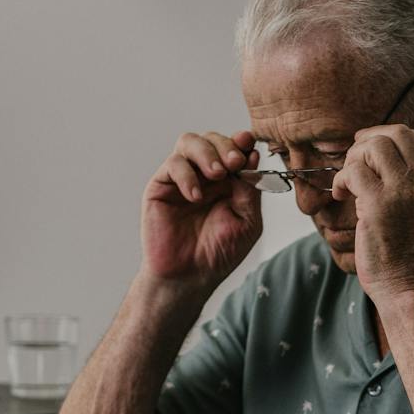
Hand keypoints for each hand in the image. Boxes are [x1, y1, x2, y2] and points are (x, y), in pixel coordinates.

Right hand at [141, 130, 263, 291]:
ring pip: (190, 142)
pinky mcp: (162, 185)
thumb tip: (251, 156)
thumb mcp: (248, 222)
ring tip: (217, 174)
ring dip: (206, 152)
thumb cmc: (219, 253)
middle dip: (226, 145)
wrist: (190, 275)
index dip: (242, 141)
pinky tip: (195, 196)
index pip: (236, 148)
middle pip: (213, 138)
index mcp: (231, 181)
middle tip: (235, 162)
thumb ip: (250, 190)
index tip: (248, 144)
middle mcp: (206, 175)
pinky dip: (187, 174)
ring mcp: (184, 177)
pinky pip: (173, 164)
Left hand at [329, 124, 413, 303]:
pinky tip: (340, 195)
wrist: (410, 288)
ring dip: (353, 159)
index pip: (413, 138)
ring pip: (373, 147)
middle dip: (367, 142)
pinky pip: (353, 171)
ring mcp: (404, 192)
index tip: (366, 151)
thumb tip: (382, 156)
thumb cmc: (410, 256)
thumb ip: (413, 184)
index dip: (384, 136)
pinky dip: (341, 179)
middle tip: (354, 162)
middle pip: (394, 134)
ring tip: (348, 183)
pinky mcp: (379, 204)